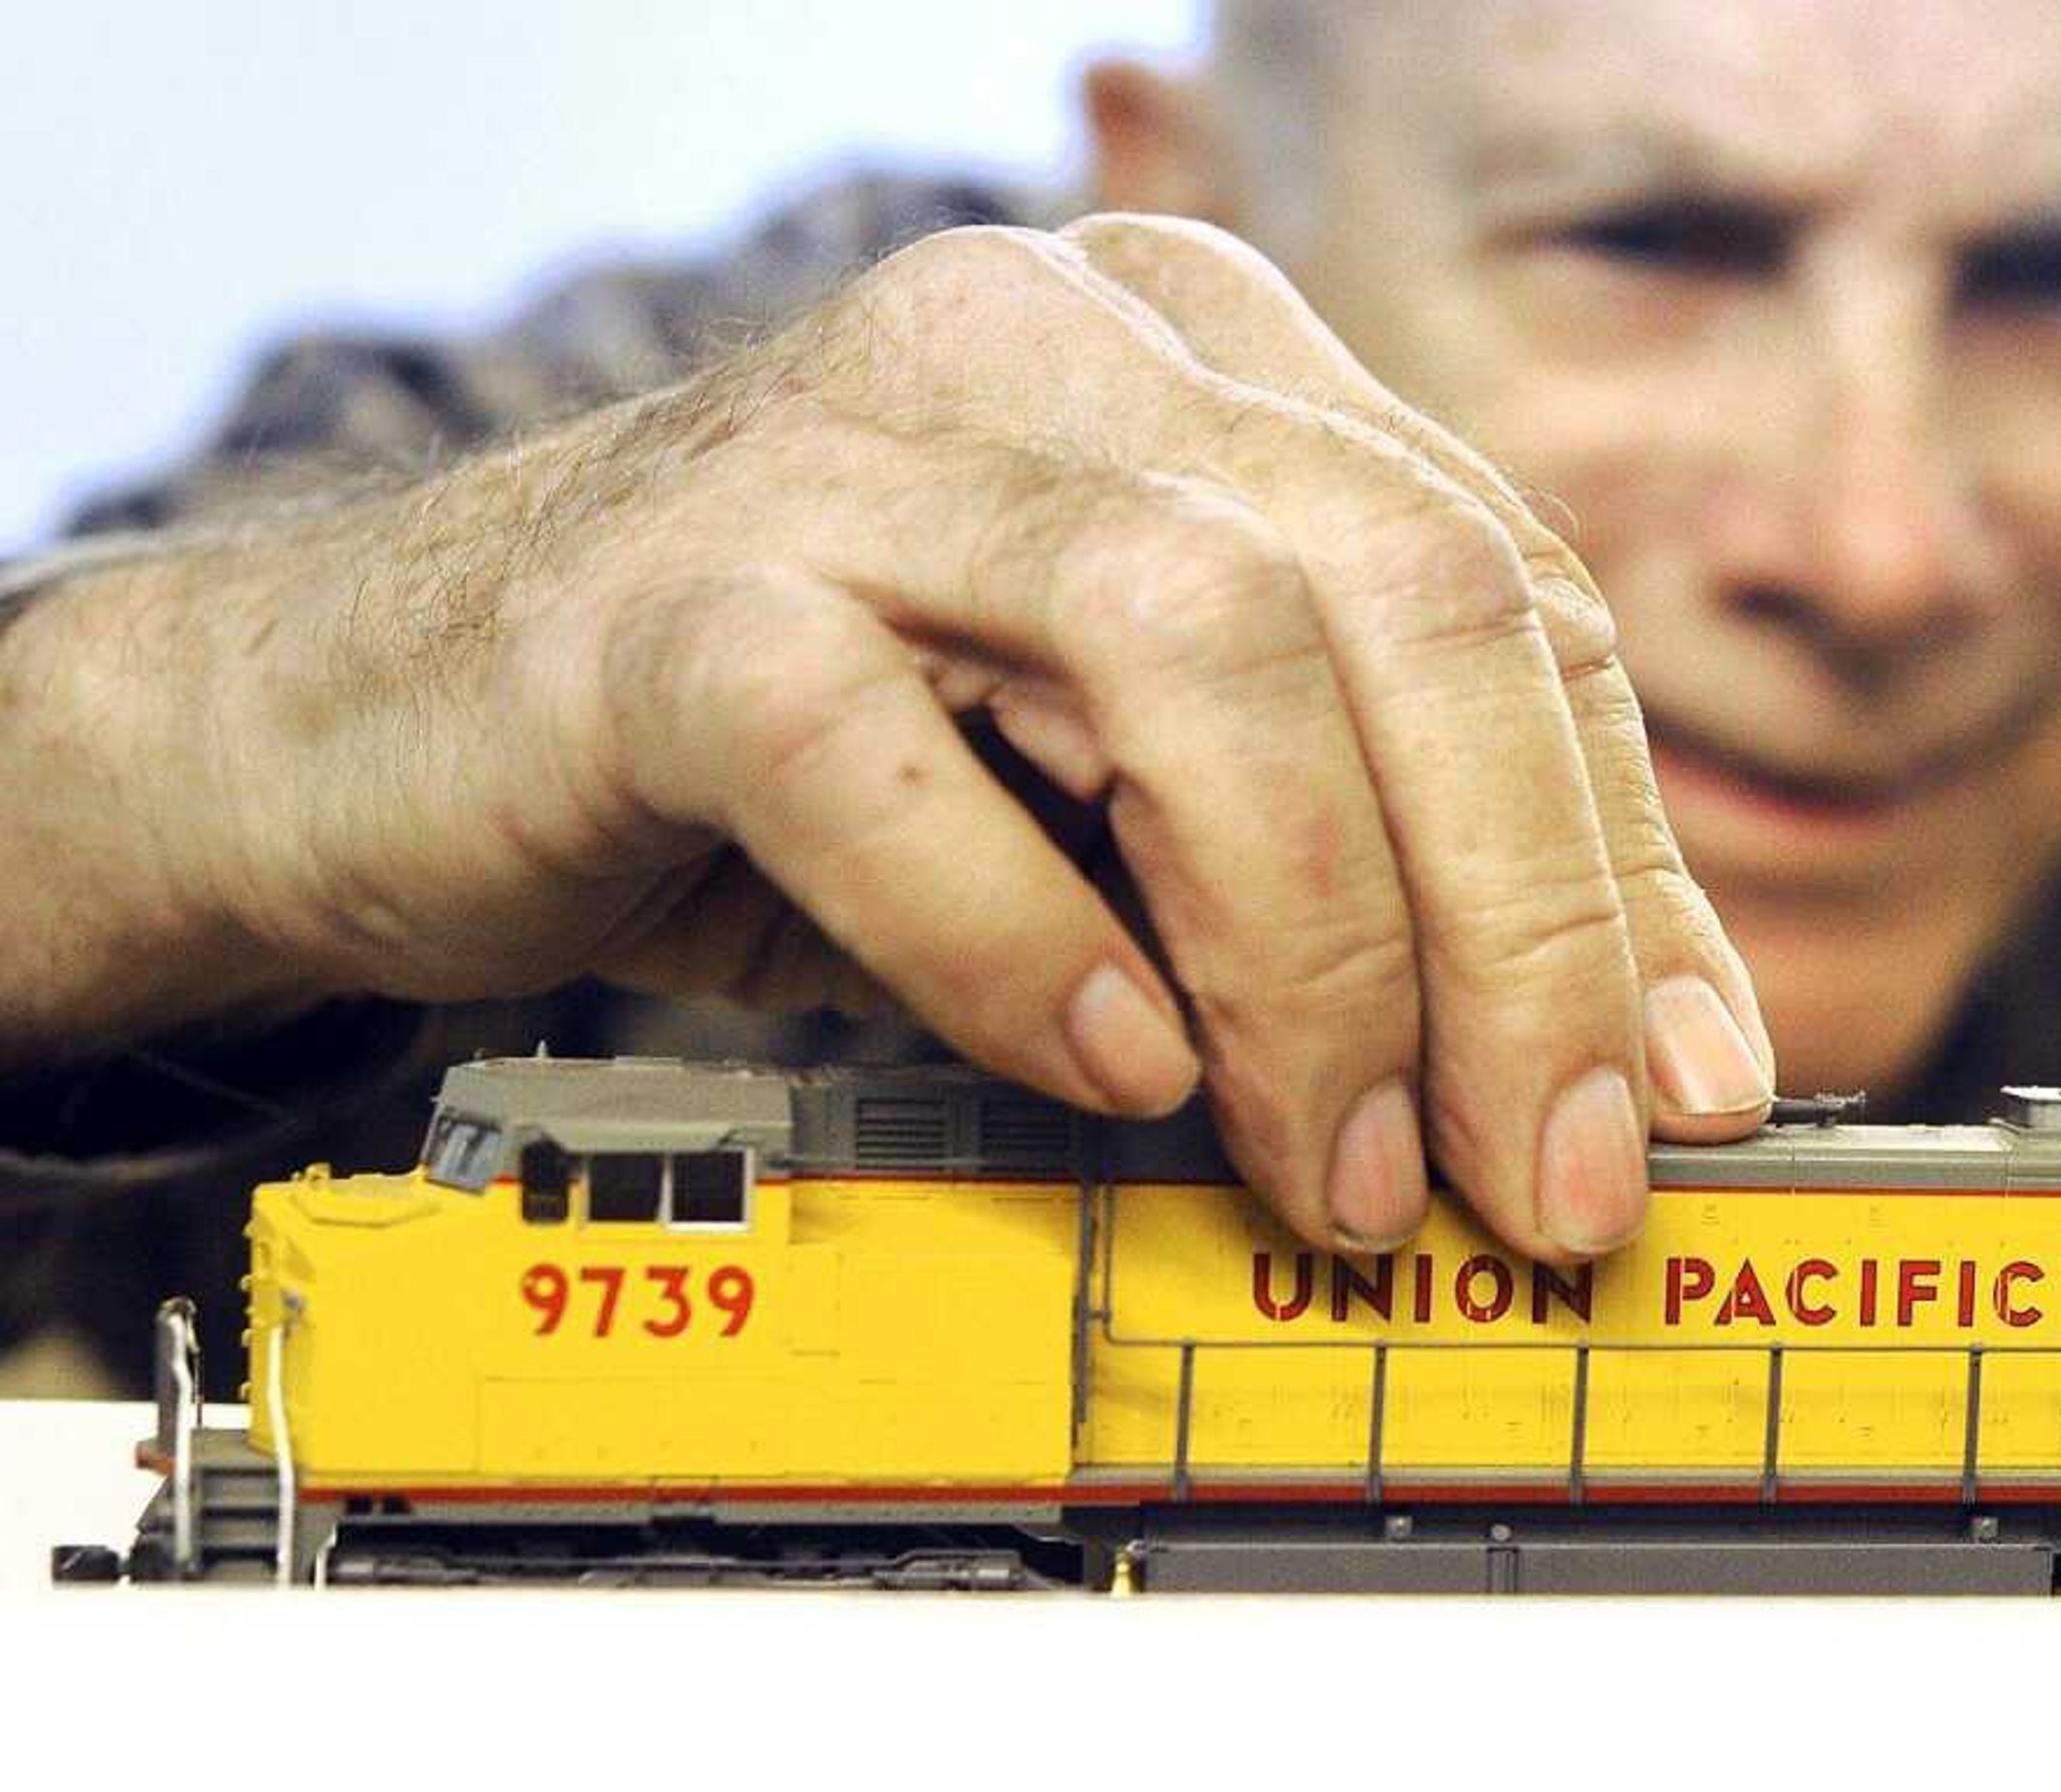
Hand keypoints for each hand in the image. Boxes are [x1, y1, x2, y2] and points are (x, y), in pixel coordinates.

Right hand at [0, 217, 1773, 1260]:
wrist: (378, 731)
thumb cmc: (795, 763)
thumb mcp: (1122, 801)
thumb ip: (1338, 869)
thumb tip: (1606, 1075)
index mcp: (1203, 356)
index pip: (1505, 595)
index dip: (1622, 861)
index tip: (1682, 1094)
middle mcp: (1051, 346)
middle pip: (1400, 598)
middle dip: (1518, 925)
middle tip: (1538, 1176)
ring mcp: (850, 444)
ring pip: (1194, 644)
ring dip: (1311, 952)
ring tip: (1335, 1167)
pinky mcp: (664, 592)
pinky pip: (884, 752)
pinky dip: (1022, 934)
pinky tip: (1108, 1067)